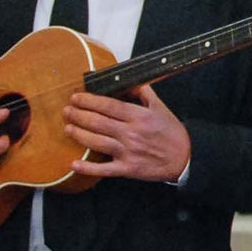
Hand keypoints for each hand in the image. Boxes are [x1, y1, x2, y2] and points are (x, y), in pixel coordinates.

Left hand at [65, 84, 191, 182]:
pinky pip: (103, 169)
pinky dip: (87, 168)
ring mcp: (127, 152)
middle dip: (78, 115)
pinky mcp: (127, 168)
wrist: (184, 159)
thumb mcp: (162, 109)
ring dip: (79, 134)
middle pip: (98, 122)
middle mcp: (131, 133)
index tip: (77, 97)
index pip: (108, 106)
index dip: (89, 100)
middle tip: (67, 111)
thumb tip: (132, 81)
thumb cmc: (172, 133)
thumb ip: (145, 94)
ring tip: (68, 128)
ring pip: (96, 142)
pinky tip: (74, 164)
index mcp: (139, 117)